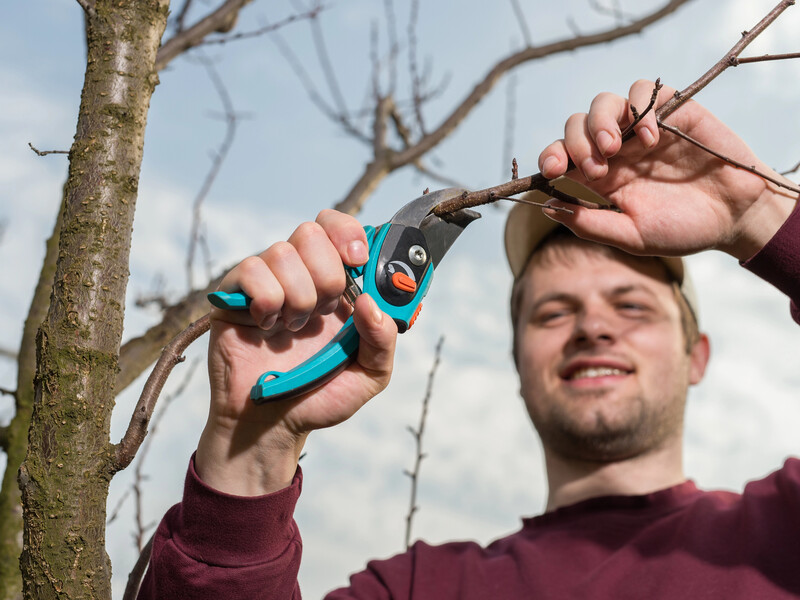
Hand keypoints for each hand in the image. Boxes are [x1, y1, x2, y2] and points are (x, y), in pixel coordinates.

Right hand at [196, 210, 397, 495]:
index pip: (338, 228)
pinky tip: (266, 327)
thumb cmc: (318, 396)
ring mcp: (266, 282)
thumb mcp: (369, 375)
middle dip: (326, 273)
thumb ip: (383, 339)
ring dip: (297, 297)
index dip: (348, 233)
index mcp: (336, 285)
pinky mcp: (233, 294)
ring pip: (282, 252)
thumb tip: (372, 302)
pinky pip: (251, 270)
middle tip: (323, 310)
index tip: (357, 260)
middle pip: (311, 231)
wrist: (272, 426)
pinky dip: (266, 301)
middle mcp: (301, 276)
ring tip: (293, 328)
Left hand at [538, 79, 795, 260]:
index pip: (561, 156)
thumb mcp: (631, 236)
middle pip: (576, 126)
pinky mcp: (672, 111)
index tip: (552, 171)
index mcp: (599, 177)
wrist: (733, 218)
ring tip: (613, 148)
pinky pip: (644, 92)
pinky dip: (640, 108)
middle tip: (595, 168)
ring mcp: (641, 128)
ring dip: (600, 122)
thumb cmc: (680, 230)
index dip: (550, 158)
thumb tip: (548, 207)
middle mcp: (615, 149)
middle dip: (576, 144)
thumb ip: (591, 224)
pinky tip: (649, 138)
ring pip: (603, 103)